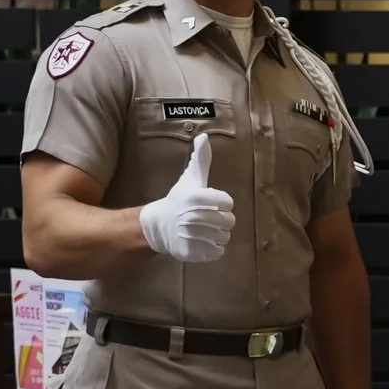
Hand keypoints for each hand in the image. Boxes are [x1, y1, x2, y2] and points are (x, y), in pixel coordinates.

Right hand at [138, 133, 235, 262]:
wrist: (159, 225)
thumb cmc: (179, 200)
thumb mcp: (191, 178)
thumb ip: (201, 159)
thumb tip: (204, 136)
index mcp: (199, 197)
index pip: (229, 203)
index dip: (220, 204)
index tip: (207, 204)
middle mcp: (197, 216)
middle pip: (230, 222)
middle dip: (220, 220)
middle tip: (204, 219)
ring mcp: (195, 236)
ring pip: (225, 237)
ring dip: (216, 235)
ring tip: (202, 230)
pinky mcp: (194, 252)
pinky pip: (218, 252)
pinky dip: (212, 249)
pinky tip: (201, 242)